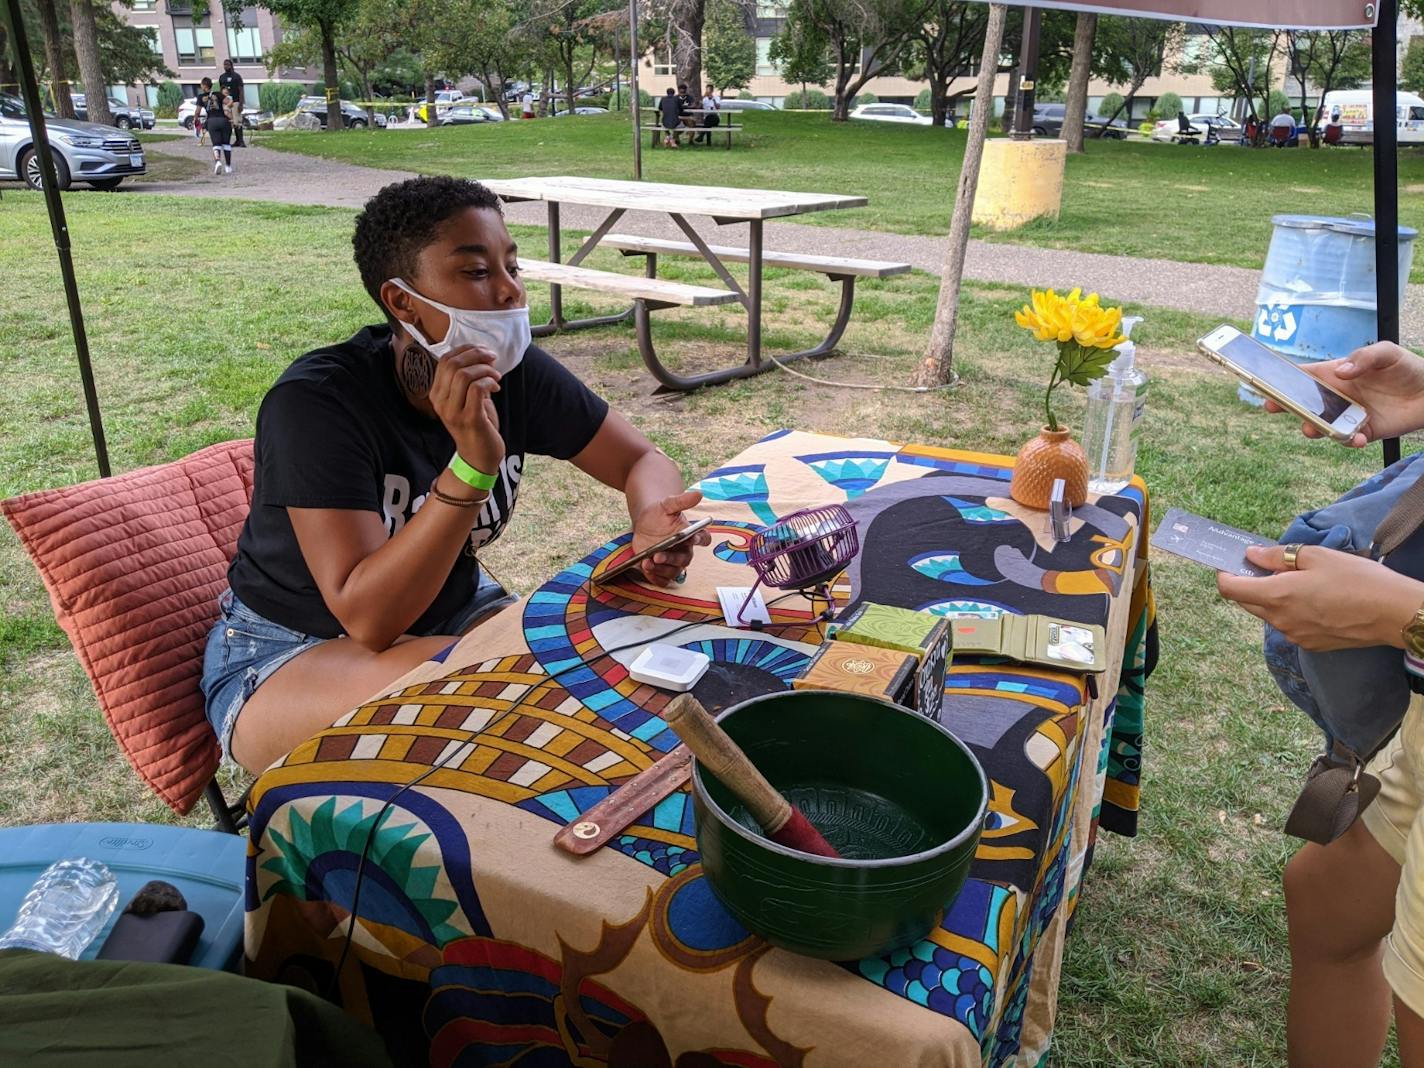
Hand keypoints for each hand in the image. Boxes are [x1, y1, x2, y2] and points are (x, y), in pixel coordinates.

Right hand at [430, 347, 504, 476]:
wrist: (479, 457)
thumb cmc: (477, 425)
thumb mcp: (468, 398)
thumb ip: (469, 379)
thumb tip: (481, 355)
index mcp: (437, 394)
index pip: (444, 360)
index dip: (465, 350)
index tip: (483, 351)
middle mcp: (440, 402)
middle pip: (453, 364)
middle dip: (476, 355)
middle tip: (492, 359)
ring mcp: (453, 411)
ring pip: (464, 375)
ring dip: (485, 370)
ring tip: (496, 377)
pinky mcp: (469, 419)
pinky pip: (477, 389)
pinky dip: (489, 382)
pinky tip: (496, 388)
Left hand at [632, 489, 711, 586]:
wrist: (644, 524)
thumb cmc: (659, 514)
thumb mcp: (667, 505)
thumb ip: (682, 501)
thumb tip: (699, 494)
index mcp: (691, 535)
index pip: (703, 539)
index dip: (699, 540)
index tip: (691, 538)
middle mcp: (685, 551)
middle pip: (684, 560)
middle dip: (671, 559)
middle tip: (658, 555)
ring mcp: (674, 563)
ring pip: (673, 572)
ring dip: (660, 570)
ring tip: (647, 562)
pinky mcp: (662, 571)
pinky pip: (663, 580)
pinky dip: (655, 578)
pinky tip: (646, 571)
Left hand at [1216, 544, 1423, 650]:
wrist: (1393, 613)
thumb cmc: (1357, 579)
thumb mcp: (1315, 556)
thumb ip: (1276, 556)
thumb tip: (1251, 555)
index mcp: (1277, 595)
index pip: (1230, 589)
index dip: (1225, 575)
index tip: (1232, 564)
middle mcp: (1279, 620)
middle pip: (1246, 602)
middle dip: (1248, 584)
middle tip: (1268, 567)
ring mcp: (1294, 635)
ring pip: (1269, 614)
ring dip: (1272, 598)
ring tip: (1300, 582)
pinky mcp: (1309, 644)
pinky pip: (1289, 625)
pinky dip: (1291, 611)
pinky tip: (1315, 600)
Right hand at [1263, 342, 1423, 446]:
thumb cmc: (1407, 368)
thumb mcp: (1387, 352)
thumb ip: (1364, 357)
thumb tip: (1341, 372)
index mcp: (1335, 374)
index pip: (1303, 375)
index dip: (1281, 378)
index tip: (1264, 381)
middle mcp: (1336, 396)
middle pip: (1303, 402)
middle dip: (1284, 405)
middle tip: (1272, 406)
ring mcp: (1347, 415)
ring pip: (1320, 425)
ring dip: (1312, 428)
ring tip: (1312, 429)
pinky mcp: (1363, 432)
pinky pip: (1347, 440)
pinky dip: (1347, 441)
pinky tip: (1355, 438)